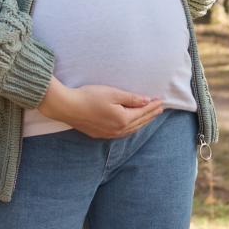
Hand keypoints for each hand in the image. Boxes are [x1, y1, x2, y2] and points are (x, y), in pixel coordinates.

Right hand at [37, 78, 163, 138]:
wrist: (67, 107)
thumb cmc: (89, 97)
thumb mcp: (113, 93)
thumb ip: (131, 98)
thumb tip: (147, 101)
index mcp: (123, 119)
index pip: (142, 112)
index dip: (152, 106)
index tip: (161, 100)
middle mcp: (118, 130)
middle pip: (139, 122)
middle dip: (150, 114)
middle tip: (160, 108)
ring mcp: (109, 134)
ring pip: (131, 129)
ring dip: (141, 122)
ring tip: (149, 117)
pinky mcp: (100, 134)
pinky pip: (122, 133)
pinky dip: (131, 128)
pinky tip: (131, 125)